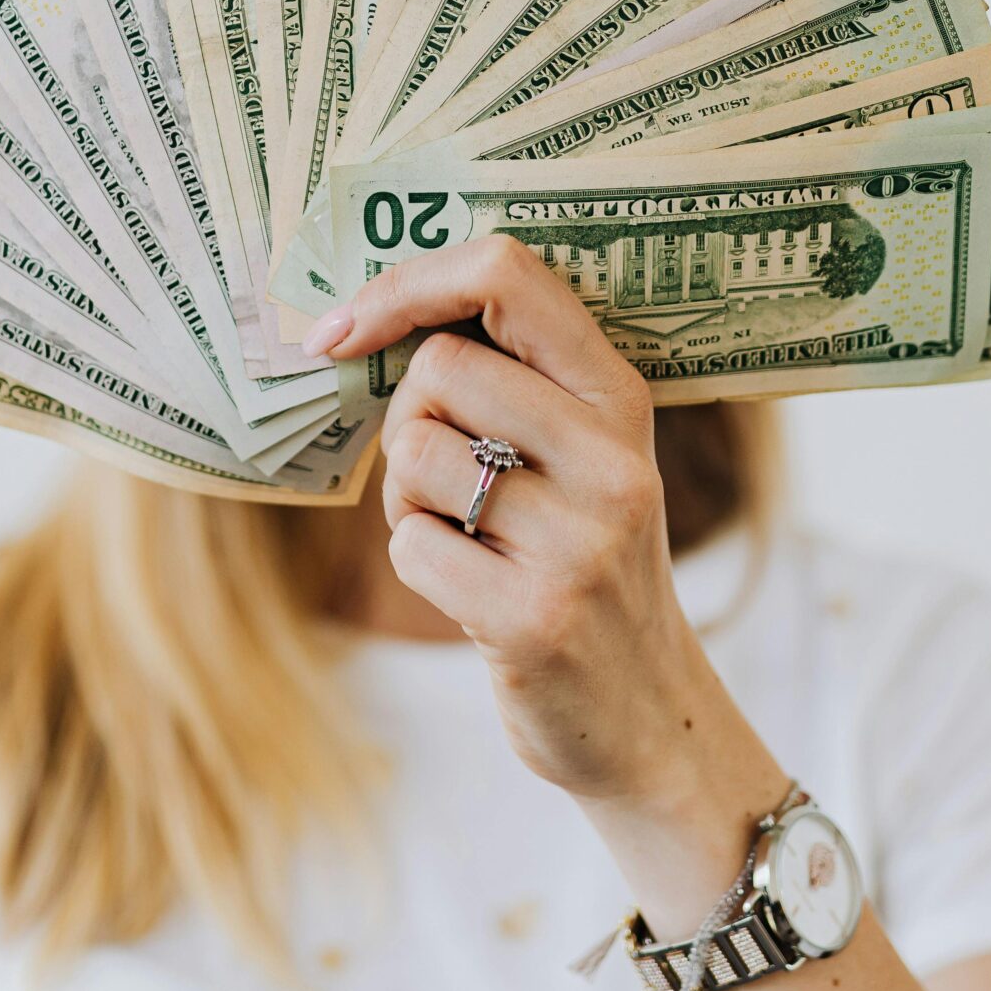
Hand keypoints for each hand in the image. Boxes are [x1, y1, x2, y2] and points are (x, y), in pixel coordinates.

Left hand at [308, 236, 785, 817]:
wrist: (646, 716)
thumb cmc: (580, 562)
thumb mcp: (583, 457)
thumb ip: (512, 384)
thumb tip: (364, 318)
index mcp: (618, 397)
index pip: (507, 274)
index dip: (406, 283)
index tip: (345, 328)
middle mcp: (612, 458)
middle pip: (438, 367)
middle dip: (407, 422)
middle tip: (444, 483)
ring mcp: (580, 539)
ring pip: (414, 456)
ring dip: (408, 502)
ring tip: (466, 539)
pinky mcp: (535, 617)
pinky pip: (409, 548)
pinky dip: (417, 564)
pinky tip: (472, 591)